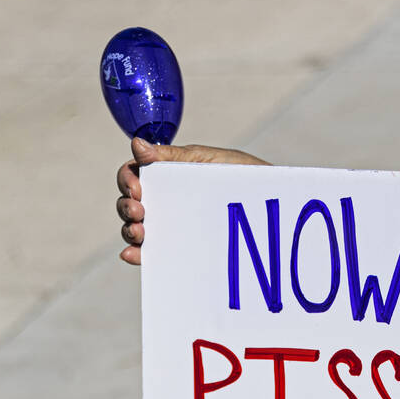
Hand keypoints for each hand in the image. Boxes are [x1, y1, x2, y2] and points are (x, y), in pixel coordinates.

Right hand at [116, 138, 268, 263]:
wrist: (273, 206)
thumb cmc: (243, 177)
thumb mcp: (209, 162)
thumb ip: (174, 157)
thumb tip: (137, 144)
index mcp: (167, 174)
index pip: (134, 174)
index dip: (128, 180)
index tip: (138, 188)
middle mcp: (165, 199)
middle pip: (129, 202)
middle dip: (126, 206)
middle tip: (140, 210)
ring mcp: (172, 224)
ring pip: (136, 227)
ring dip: (128, 229)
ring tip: (139, 231)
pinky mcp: (180, 247)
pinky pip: (152, 251)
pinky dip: (137, 253)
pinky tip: (132, 254)